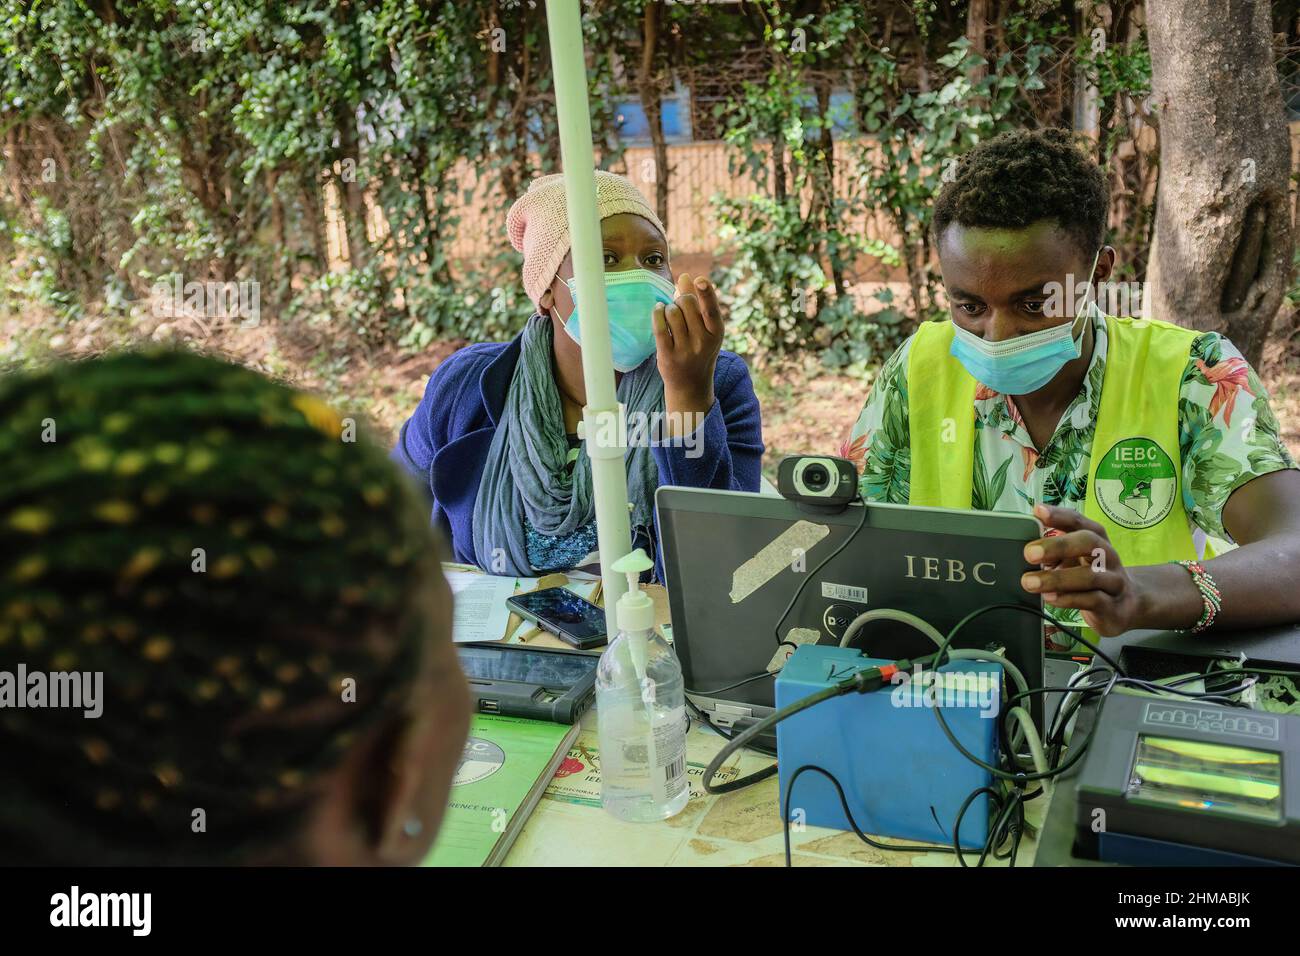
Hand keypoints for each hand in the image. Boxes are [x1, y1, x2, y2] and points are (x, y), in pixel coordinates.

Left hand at [654, 274, 722, 420]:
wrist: (691, 384)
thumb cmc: (699, 348)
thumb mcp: (705, 328)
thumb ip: (697, 302)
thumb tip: (685, 276)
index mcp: (716, 332)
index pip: (711, 310)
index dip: (706, 293)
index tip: (699, 279)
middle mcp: (703, 341)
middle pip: (687, 303)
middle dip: (681, 299)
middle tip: (681, 306)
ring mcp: (685, 350)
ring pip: (672, 312)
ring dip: (668, 307)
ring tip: (670, 314)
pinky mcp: (668, 356)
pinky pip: (659, 326)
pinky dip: (657, 312)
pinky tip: (658, 310)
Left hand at [1020, 504, 1144, 636]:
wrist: (1125, 604)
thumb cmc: (1091, 575)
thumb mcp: (1074, 559)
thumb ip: (1053, 552)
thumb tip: (1028, 551)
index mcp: (1096, 539)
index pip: (1079, 521)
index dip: (1059, 515)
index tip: (1038, 511)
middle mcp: (1108, 556)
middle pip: (1089, 542)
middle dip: (1058, 545)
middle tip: (1029, 553)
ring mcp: (1113, 581)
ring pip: (1090, 576)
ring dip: (1057, 579)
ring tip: (1030, 582)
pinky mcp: (1112, 605)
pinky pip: (1093, 600)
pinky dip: (1068, 599)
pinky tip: (1049, 598)